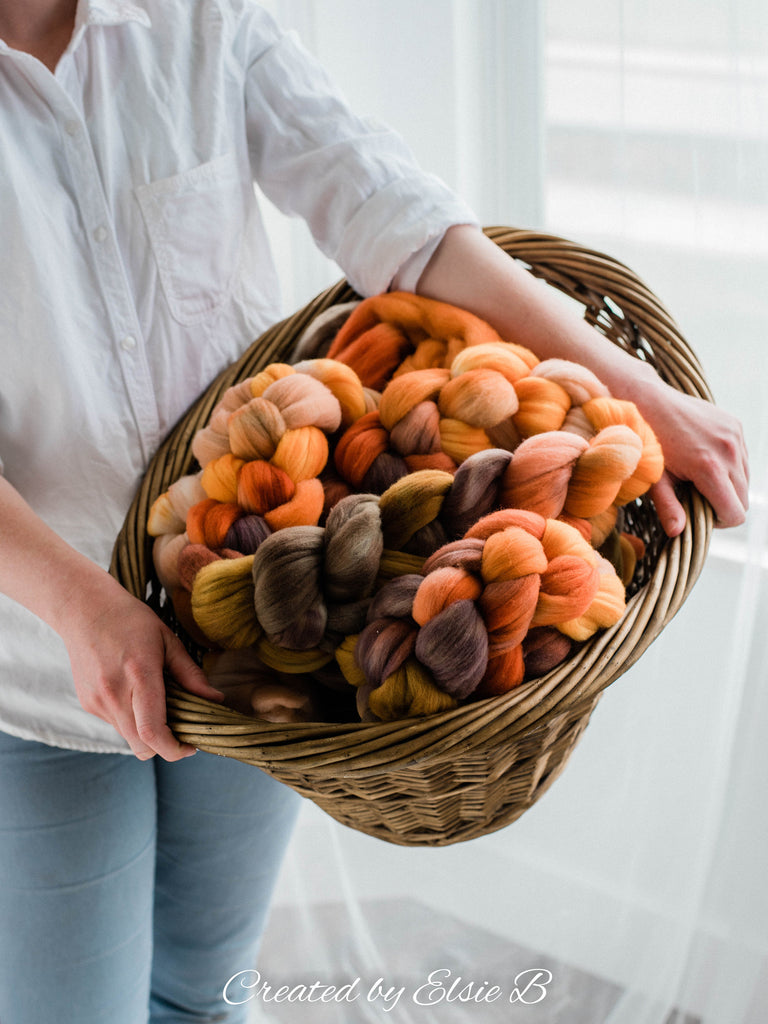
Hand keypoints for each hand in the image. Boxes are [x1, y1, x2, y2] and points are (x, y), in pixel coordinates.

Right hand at [61, 577, 224, 760]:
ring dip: (148, 733)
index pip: (152, 731)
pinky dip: (132, 720)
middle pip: (141, 745)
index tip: (191, 746)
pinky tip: (135, 694)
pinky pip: (116, 725)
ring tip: (158, 705)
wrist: (85, 610)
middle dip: (165, 747)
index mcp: (139, 675)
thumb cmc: (132, 621)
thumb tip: (215, 699)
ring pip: (129, 738)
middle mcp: (113, 693)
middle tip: (182, 730)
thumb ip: (191, 673)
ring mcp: (97, 701)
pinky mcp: (88, 704)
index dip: (174, 750)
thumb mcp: (168, 640)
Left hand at [639, 383, 748, 536]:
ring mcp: (734, 435)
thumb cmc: (646, 443)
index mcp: (709, 468)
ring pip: (745, 479)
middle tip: (695, 496)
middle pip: (743, 499)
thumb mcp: (654, 478)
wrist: (647, 401)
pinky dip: (729, 466)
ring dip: (727, 485)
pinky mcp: (735, 425)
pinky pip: (742, 458)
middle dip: (723, 504)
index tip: (697, 512)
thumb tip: (677, 532)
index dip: (718, 521)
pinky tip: (705, 459)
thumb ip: (668, 507)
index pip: (735, 514)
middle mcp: (728, 450)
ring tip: (699, 477)